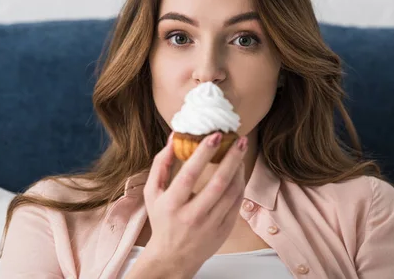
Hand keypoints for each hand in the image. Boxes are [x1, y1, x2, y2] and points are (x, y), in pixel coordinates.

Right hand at [141, 131, 247, 275]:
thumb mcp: (153, 193)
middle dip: (232, 159)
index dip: (203, 154)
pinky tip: (239, 171)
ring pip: (232, 193)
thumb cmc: (162, 219)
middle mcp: (192, 216)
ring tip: (240, 152)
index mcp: (172, 204)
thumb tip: (174, 138)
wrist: (172, 257)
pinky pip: (237, 204)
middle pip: (218, 183)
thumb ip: (161, 164)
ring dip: (239, 170)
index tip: (215, 135)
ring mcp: (210, 225)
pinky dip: (240, 185)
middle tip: (240, 140)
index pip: (190, 175)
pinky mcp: (224, 231)